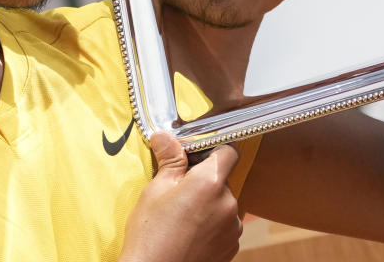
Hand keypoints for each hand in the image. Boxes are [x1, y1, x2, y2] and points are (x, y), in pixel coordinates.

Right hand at [119, 133, 241, 261]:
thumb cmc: (150, 235)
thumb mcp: (155, 190)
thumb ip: (169, 160)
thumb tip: (165, 136)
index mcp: (210, 182)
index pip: (228, 152)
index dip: (214, 150)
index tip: (198, 157)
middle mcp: (228, 202)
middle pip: (223, 180)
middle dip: (204, 182)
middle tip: (180, 193)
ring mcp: (233, 227)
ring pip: (223, 204)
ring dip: (209, 205)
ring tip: (183, 218)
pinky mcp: (232, 247)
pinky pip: (225, 225)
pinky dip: (212, 226)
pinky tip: (190, 234)